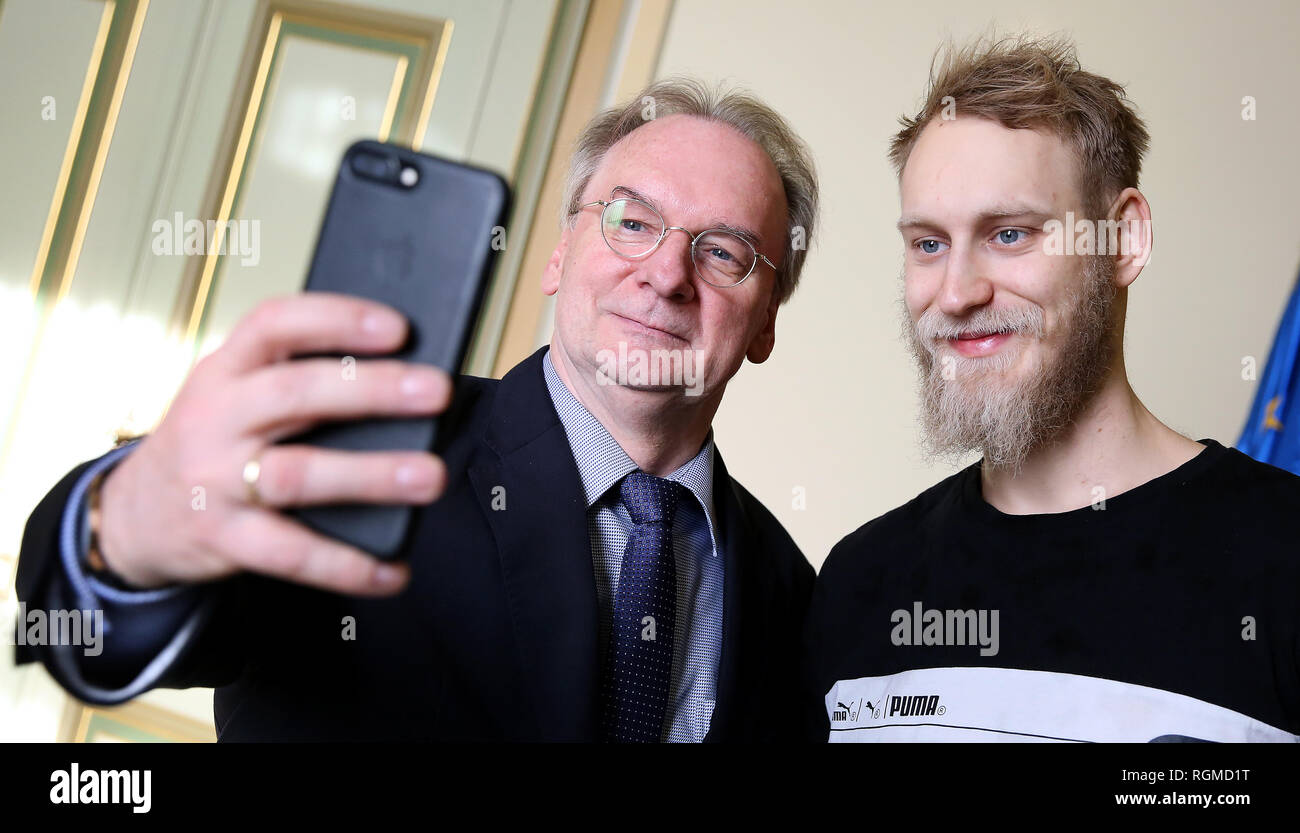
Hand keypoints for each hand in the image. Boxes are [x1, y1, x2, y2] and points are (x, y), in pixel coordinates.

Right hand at [96, 293, 450, 595]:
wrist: (134, 515)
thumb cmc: (212, 441)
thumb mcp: (233, 392)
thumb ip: (296, 377)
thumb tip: (402, 379)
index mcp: (225, 369)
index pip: (275, 324)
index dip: (336, 318)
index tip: (398, 327)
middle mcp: (216, 417)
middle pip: (294, 394)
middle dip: (371, 389)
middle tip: (435, 390)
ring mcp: (217, 480)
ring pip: (297, 474)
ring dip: (369, 475)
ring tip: (429, 476)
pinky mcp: (224, 538)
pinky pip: (290, 554)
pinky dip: (347, 566)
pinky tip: (393, 570)